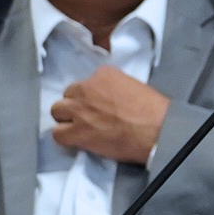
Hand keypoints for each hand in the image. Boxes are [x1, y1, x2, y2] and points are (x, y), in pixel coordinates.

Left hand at [51, 65, 170, 164]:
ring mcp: (78, 110)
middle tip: (89, 117)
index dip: (91, 96)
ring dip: (67, 119)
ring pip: (57, 111)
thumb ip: (114, 89)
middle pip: (68, 95)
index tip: (100, 106)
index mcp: (102, 74)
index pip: (86, 83)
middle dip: (76, 105)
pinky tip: (76, 141)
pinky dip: (65, 137)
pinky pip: (57, 134)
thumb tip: (108, 100)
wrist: (156, 129)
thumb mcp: (132, 85)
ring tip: (80, 129)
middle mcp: (86, 88)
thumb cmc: (153, 109)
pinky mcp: (76, 132)